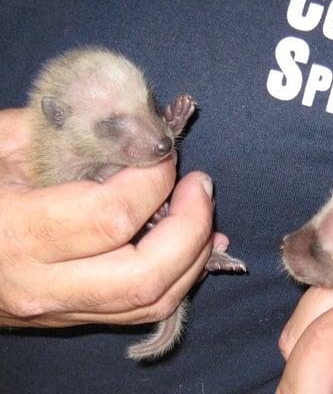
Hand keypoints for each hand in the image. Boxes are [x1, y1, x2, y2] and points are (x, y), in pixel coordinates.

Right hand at [0, 108, 222, 326]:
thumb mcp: (1, 144)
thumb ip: (67, 129)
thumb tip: (137, 126)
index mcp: (15, 233)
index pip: (113, 216)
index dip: (154, 181)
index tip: (164, 155)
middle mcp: (42, 285)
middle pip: (146, 273)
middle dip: (192, 227)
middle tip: (200, 186)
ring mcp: (61, 310)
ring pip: (152, 301)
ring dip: (194, 256)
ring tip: (202, 213)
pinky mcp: (74, 318)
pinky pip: (142, 310)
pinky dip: (180, 277)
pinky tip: (193, 247)